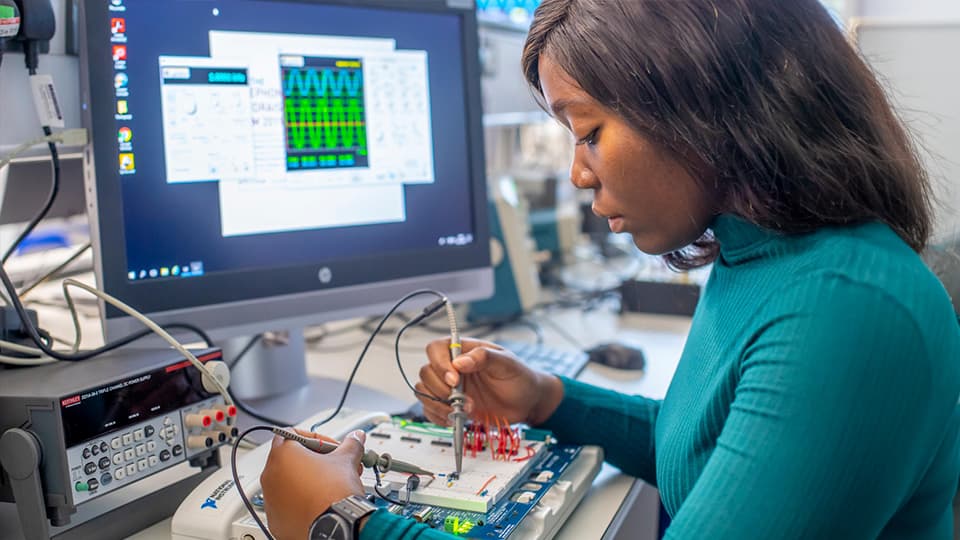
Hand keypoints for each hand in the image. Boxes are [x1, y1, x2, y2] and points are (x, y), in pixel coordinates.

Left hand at [260, 429, 365, 539]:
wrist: (335, 525)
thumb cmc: (334, 492)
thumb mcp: (346, 460)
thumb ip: (350, 444)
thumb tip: (356, 438)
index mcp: (283, 455)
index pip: (292, 434)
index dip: (315, 438)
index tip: (330, 448)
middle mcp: (270, 476)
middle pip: (290, 459)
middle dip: (314, 460)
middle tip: (334, 465)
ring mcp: (271, 500)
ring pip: (288, 483)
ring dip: (307, 480)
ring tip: (330, 484)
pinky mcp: (276, 520)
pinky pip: (287, 505)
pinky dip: (301, 501)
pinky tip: (320, 502)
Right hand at [416, 338, 563, 426]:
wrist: (527, 402)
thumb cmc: (519, 377)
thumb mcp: (507, 363)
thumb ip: (484, 357)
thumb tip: (460, 362)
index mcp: (463, 351)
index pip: (436, 349)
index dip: (440, 364)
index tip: (455, 379)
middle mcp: (452, 368)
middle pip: (426, 372)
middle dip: (440, 389)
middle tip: (461, 399)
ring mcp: (450, 388)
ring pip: (424, 392)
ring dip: (439, 405)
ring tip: (462, 411)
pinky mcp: (450, 406)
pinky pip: (430, 410)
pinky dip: (438, 417)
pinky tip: (455, 419)